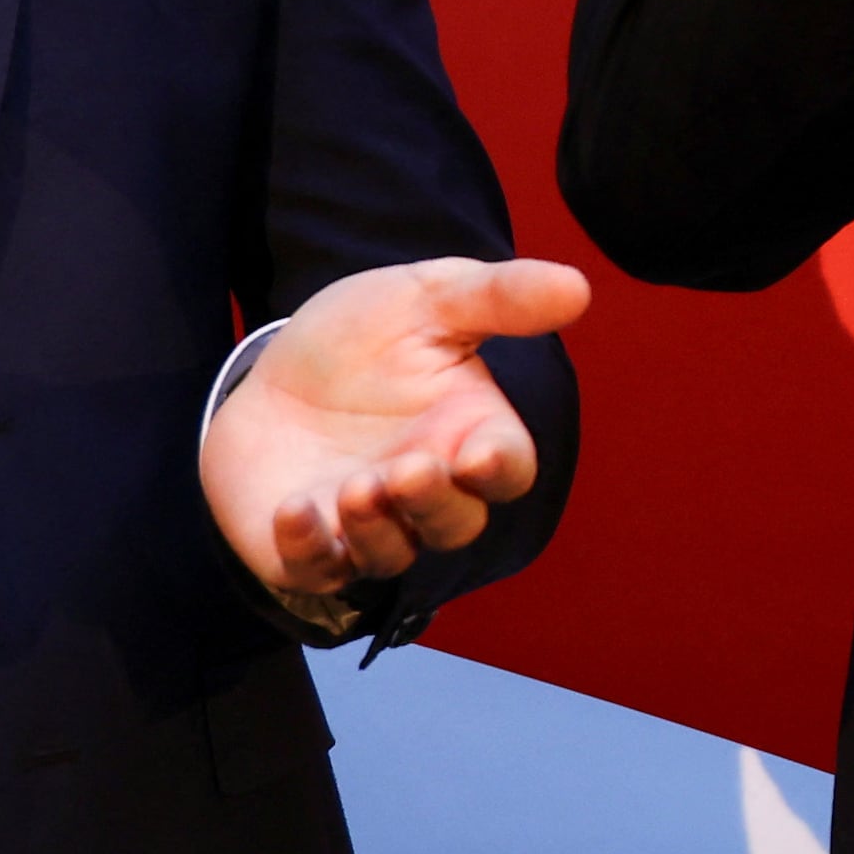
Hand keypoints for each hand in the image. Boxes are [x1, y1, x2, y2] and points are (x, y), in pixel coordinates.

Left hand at [203, 256, 590, 599]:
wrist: (275, 367)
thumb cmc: (366, 338)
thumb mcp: (428, 299)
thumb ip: (500, 296)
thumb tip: (578, 286)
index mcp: (469, 433)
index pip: (507, 467)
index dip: (500, 468)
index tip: (478, 456)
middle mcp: (428, 491)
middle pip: (455, 523)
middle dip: (434, 503)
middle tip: (406, 470)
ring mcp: (369, 525)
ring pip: (392, 554)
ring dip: (378, 531)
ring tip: (355, 489)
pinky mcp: (309, 546)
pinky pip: (316, 568)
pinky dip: (307, 550)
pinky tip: (292, 512)